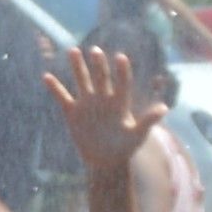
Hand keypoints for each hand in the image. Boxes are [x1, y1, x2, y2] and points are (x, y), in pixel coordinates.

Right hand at [49, 38, 163, 175]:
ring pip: (82, 81)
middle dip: (98, 64)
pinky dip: (55, 88)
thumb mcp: (138, 135)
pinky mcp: (72, 113)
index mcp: (120, 103)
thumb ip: (148, 121)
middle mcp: (103, 99)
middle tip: (95, 50)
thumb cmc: (125, 148)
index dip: (122, 71)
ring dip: (77, 67)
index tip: (120, 57)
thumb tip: (164, 108)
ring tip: (73, 51)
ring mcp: (87, 104)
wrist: (106, 160)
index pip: (122, 83)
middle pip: (101, 78)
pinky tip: (46, 76)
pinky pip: (62, 97)